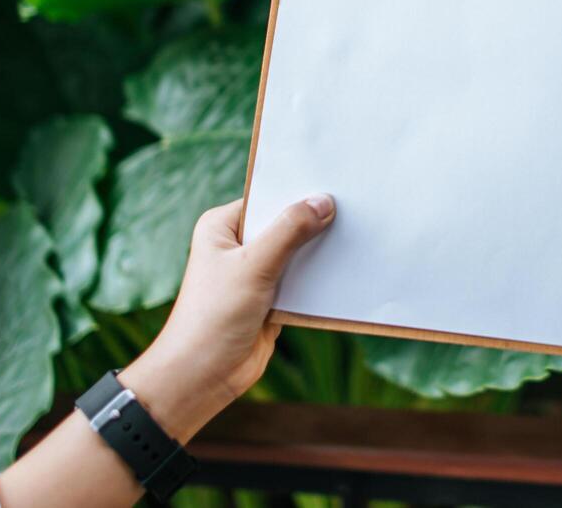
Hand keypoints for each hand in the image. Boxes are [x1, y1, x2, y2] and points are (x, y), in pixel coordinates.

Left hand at [117, 194, 334, 440]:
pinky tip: (349, 269)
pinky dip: (321, 279)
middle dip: (314, 222)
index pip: (267, 197)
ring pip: (297, 253)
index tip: (335, 184)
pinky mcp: (272, 299)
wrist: (202, 377)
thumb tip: (323, 202)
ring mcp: (256, 273)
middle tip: (355, 208)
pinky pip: (303, 280)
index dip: (298, 192)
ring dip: (320, 252)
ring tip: (359, 235)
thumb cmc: (213, 317)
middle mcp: (237, 246)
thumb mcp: (253, 266)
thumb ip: (289, 232)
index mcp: (222, 226)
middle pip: (285, 224)